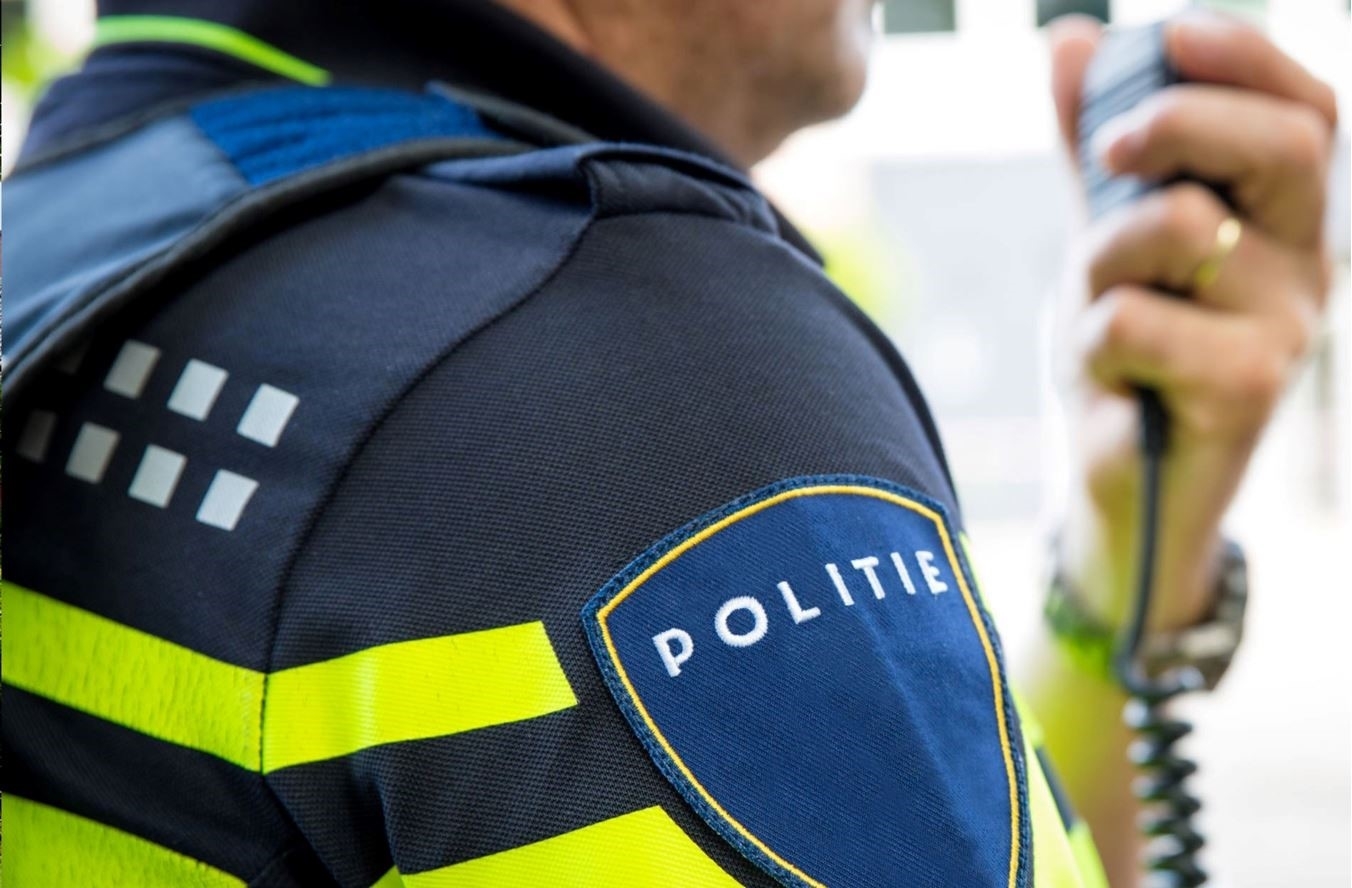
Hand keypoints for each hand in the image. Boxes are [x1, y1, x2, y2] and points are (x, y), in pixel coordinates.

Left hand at [1048, 11, 1336, 628]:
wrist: (1124, 482)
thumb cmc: (1127, 357)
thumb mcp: (1108, 243)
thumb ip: (1094, 156)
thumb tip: (1071, 40)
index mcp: (1287, 220)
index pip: (1308, 112)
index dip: (1247, 59)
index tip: (1167, 35)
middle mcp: (1310, 265)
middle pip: (1282, 147)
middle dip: (1179, 124)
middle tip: (1107, 151)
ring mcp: (1289, 328)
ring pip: (1178, 229)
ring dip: (1101, 258)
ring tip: (1098, 308)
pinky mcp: (1251, 387)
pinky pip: (1132, 317)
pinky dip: (1091, 340)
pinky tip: (1113, 378)